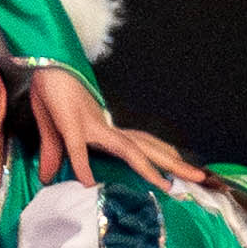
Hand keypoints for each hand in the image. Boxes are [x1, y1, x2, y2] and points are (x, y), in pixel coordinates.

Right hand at [23, 69, 205, 195]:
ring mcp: (92, 125)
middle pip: (147, 148)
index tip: (179, 175)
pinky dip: (82, 164)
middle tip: (201, 178)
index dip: (161, 158)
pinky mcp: (71, 122)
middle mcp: (106, 128)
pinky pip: (77, 147)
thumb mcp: (54, 132)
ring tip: (167, 186)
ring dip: (147, 167)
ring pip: (127, 149)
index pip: (141, 146)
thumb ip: (56, 155)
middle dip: (173, 164)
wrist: (44, 61)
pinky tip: (86, 183)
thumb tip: (47, 177)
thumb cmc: (53, 92)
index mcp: (106, 131)